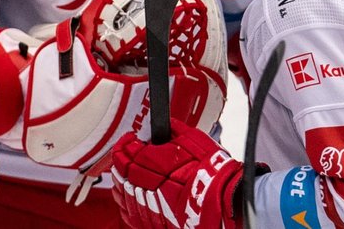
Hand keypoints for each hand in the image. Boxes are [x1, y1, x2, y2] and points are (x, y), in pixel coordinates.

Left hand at [111, 120, 243, 228]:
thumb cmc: (211, 173)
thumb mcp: (193, 140)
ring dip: (122, 180)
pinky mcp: (150, 221)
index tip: (131, 139)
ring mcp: (145, 205)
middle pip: (121, 171)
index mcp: (150, 161)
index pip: (125, 151)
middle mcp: (143, 184)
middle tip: (128, 153)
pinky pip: (128, 212)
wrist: (221, 203)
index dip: (125, 143)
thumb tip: (167, 125)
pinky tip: (130, 195)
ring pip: (121, 192)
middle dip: (123, 160)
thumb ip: (174, 130)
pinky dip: (125, 201)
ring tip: (128, 173)